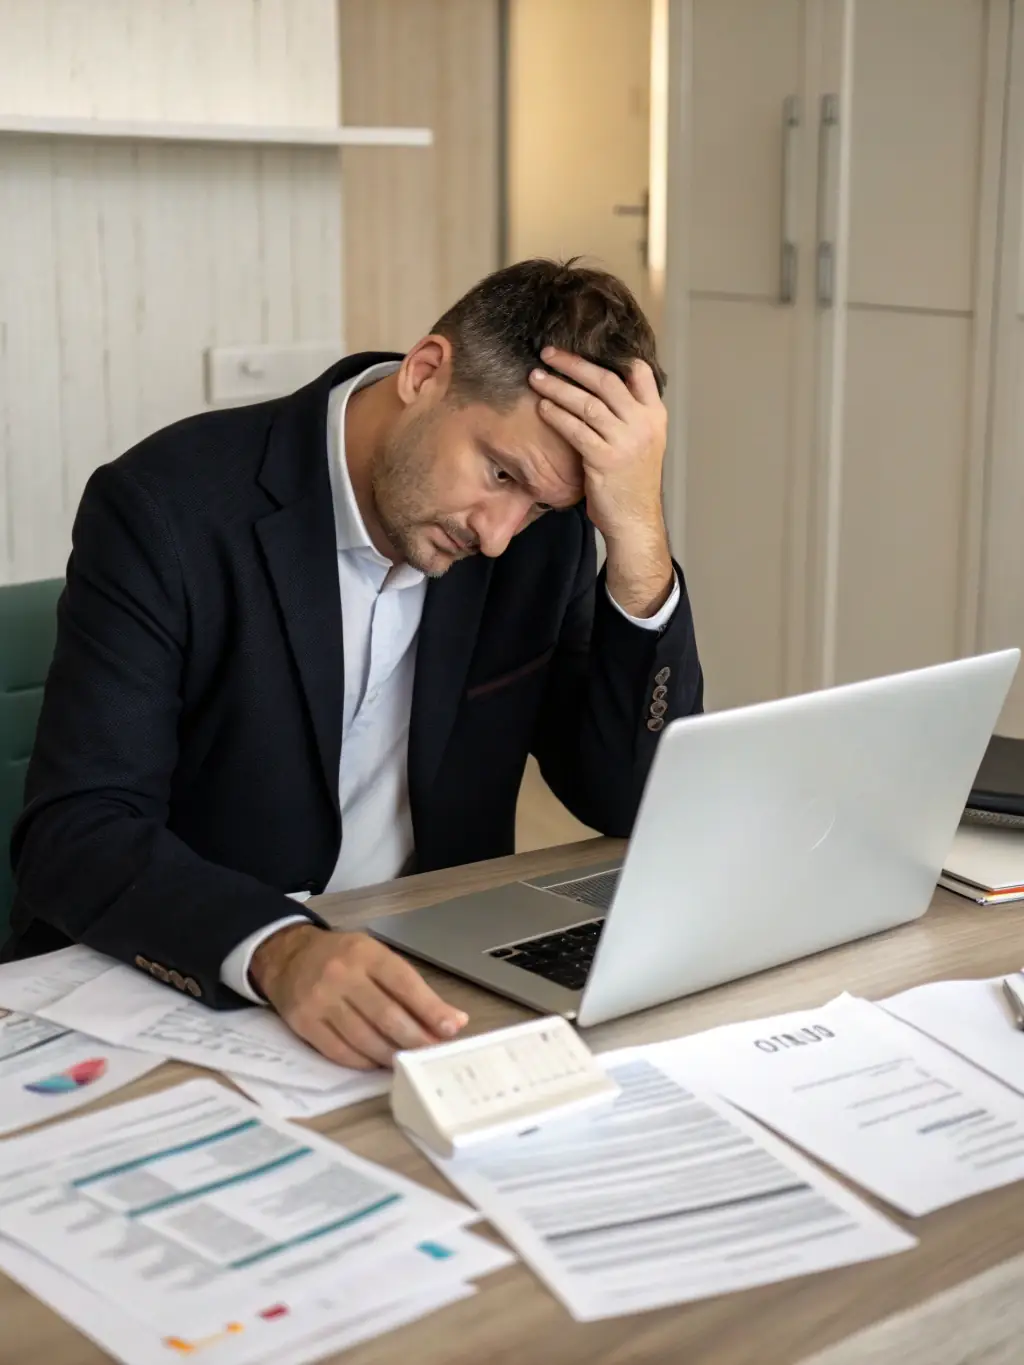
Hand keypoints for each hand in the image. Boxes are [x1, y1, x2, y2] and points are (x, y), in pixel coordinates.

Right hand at [250, 923, 467, 1068]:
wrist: (288, 956)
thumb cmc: (342, 957)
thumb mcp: (375, 957)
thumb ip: (410, 987)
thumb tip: (451, 1020)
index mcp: (366, 954)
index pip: (404, 983)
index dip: (430, 1008)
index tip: (451, 1028)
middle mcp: (342, 975)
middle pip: (386, 1015)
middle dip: (415, 1038)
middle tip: (433, 1053)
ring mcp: (321, 1000)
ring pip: (364, 1038)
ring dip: (392, 1054)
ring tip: (409, 1061)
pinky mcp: (305, 1023)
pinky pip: (340, 1052)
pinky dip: (364, 1062)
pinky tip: (379, 1063)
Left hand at [529, 349, 673, 617]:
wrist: (634, 520)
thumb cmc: (632, 483)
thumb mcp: (642, 443)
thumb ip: (629, 415)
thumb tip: (602, 388)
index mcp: (655, 416)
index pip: (640, 372)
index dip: (612, 356)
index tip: (585, 347)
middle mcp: (643, 424)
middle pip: (605, 380)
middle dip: (573, 364)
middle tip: (549, 353)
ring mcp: (625, 441)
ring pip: (587, 403)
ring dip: (558, 387)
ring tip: (536, 378)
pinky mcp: (604, 459)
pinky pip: (575, 429)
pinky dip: (557, 415)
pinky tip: (542, 408)